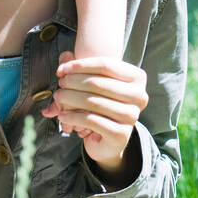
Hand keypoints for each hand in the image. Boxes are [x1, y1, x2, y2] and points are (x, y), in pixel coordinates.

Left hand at [40, 50, 148, 169]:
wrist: (108, 139)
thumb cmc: (101, 105)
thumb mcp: (94, 83)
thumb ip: (79, 68)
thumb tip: (63, 57)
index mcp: (137, 78)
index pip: (106, 64)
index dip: (80, 65)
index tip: (62, 69)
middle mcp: (139, 96)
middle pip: (97, 82)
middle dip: (73, 82)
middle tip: (60, 85)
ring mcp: (132, 116)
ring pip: (92, 101)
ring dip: (69, 98)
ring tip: (58, 98)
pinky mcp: (121, 134)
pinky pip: (91, 120)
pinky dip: (72, 116)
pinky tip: (62, 115)